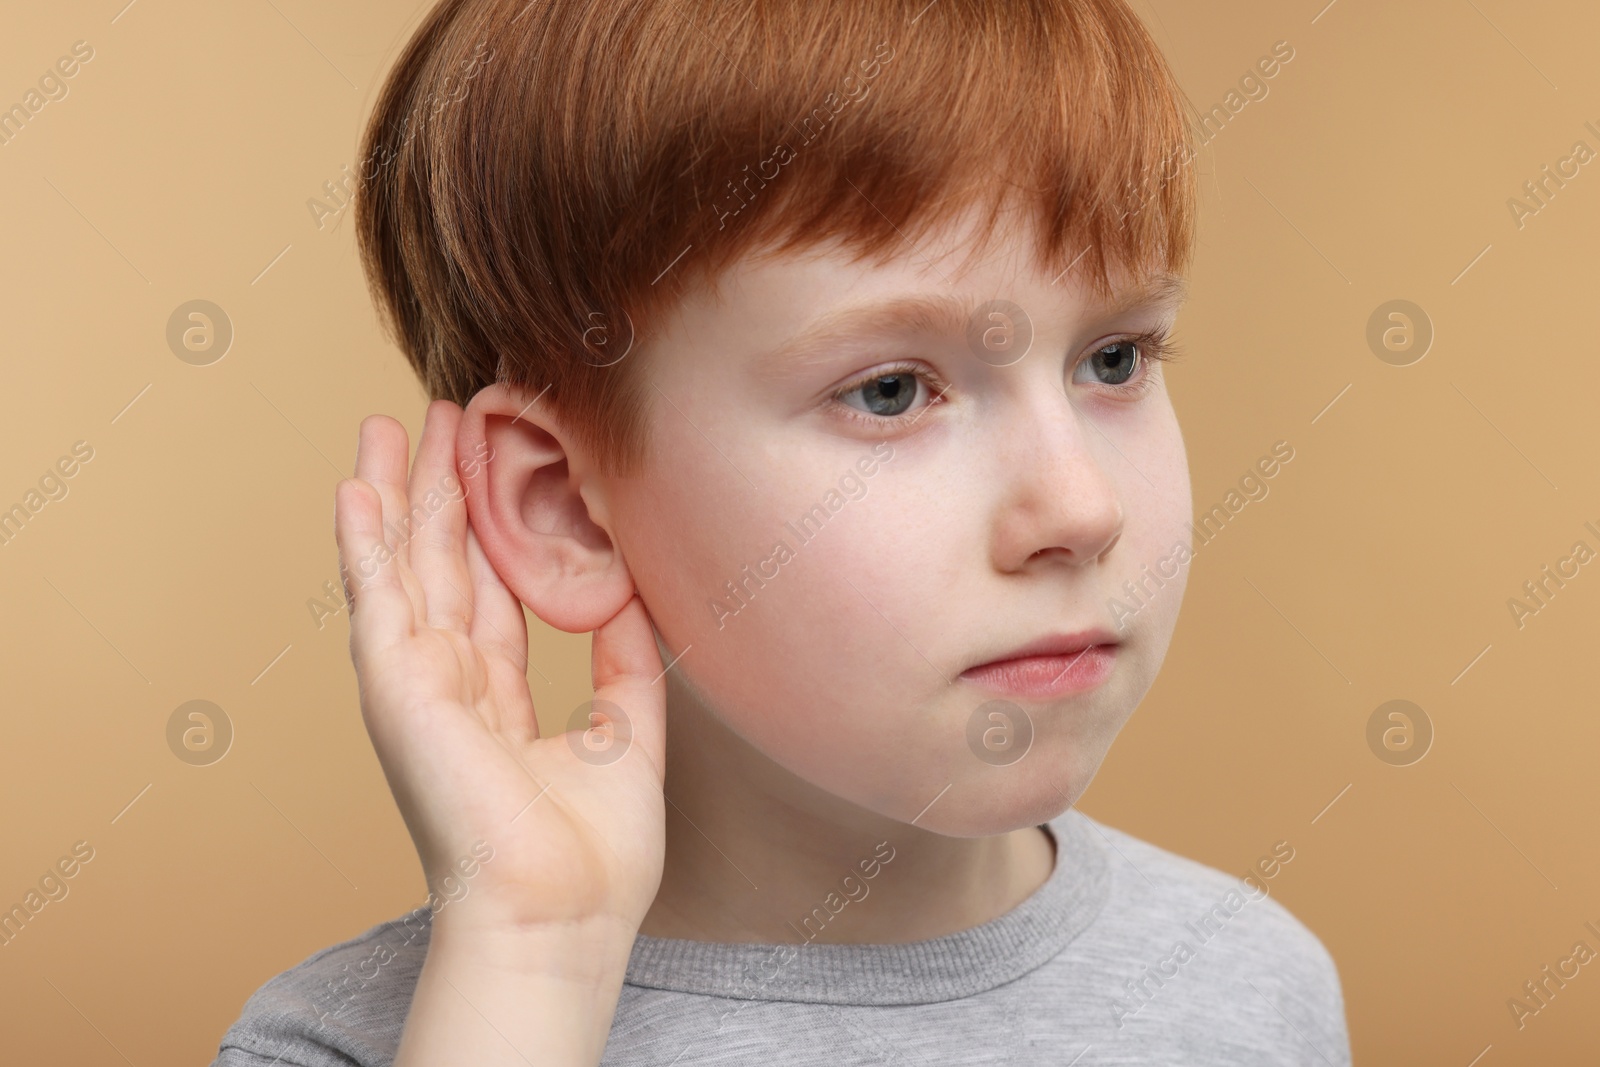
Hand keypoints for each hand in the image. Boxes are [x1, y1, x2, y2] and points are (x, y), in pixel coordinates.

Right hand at [333, 400, 666, 957]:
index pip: (491, 591)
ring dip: (397, 493)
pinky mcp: (396, 687)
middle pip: (442, 565)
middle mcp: (450, 684)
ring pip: (404, 566)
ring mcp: (417, 684)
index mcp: (496, 699)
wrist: (561, 911)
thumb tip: (628, 593)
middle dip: (442, 489)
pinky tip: (358, 484)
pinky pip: (377, 598)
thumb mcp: (625, 731)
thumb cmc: (593, 853)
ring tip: (393, 423)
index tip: (502, 461)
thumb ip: (622, 659)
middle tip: (444, 415)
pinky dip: (364, 539)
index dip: (494, 526)